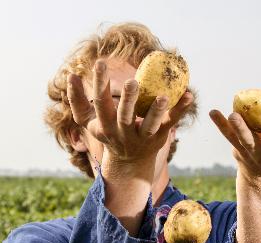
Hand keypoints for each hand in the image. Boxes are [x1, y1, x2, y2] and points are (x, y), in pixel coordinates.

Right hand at [67, 59, 192, 179]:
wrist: (129, 163)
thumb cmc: (108, 133)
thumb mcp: (89, 122)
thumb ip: (77, 100)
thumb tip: (71, 75)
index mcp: (105, 125)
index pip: (101, 103)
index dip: (99, 83)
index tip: (100, 62)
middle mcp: (123, 133)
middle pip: (125, 116)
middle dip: (128, 100)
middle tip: (131, 82)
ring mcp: (143, 137)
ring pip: (150, 125)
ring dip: (157, 110)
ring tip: (163, 96)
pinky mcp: (160, 137)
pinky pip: (171, 122)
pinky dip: (180, 109)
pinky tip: (189, 96)